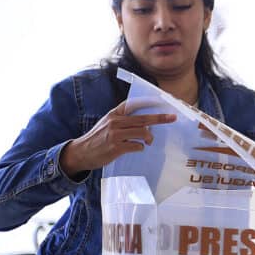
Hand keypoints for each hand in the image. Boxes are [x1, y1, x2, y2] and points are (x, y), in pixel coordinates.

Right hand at [60, 100, 175, 175]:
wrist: (81, 152)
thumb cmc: (97, 139)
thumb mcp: (107, 123)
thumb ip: (122, 119)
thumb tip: (143, 121)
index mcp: (114, 114)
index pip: (133, 104)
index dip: (148, 102)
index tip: (162, 102)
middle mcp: (115, 122)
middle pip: (143, 118)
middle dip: (160, 118)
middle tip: (172, 118)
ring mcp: (115, 134)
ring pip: (142, 132)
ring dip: (149, 138)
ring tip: (149, 142)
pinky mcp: (116, 147)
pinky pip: (137, 146)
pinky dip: (140, 147)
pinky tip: (137, 148)